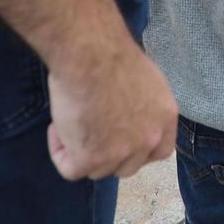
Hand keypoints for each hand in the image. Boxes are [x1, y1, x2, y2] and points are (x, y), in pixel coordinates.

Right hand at [47, 42, 178, 180]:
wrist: (89, 53)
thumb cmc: (109, 54)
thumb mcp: (142, 79)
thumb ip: (141, 105)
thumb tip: (125, 114)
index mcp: (165, 117)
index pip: (159, 151)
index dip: (137, 151)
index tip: (117, 141)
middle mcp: (149, 139)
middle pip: (127, 166)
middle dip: (107, 154)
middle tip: (88, 129)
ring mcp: (122, 152)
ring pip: (99, 170)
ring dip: (81, 150)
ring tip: (70, 119)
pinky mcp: (91, 159)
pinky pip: (71, 170)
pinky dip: (60, 151)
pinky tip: (58, 127)